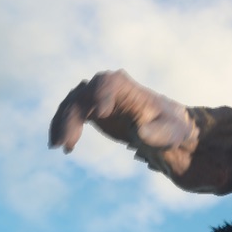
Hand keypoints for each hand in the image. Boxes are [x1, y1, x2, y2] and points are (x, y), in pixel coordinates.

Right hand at [48, 69, 193, 154]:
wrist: (163, 129)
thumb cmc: (169, 127)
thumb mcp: (170, 131)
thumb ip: (158, 132)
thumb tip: (141, 132)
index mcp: (127, 87)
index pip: (108, 83)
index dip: (100, 94)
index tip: (99, 114)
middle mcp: (107, 88)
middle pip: (83, 96)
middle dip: (72, 117)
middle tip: (67, 142)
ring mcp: (95, 97)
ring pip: (71, 106)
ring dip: (62, 125)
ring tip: (61, 147)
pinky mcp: (88, 110)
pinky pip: (69, 115)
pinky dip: (63, 129)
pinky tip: (67, 149)